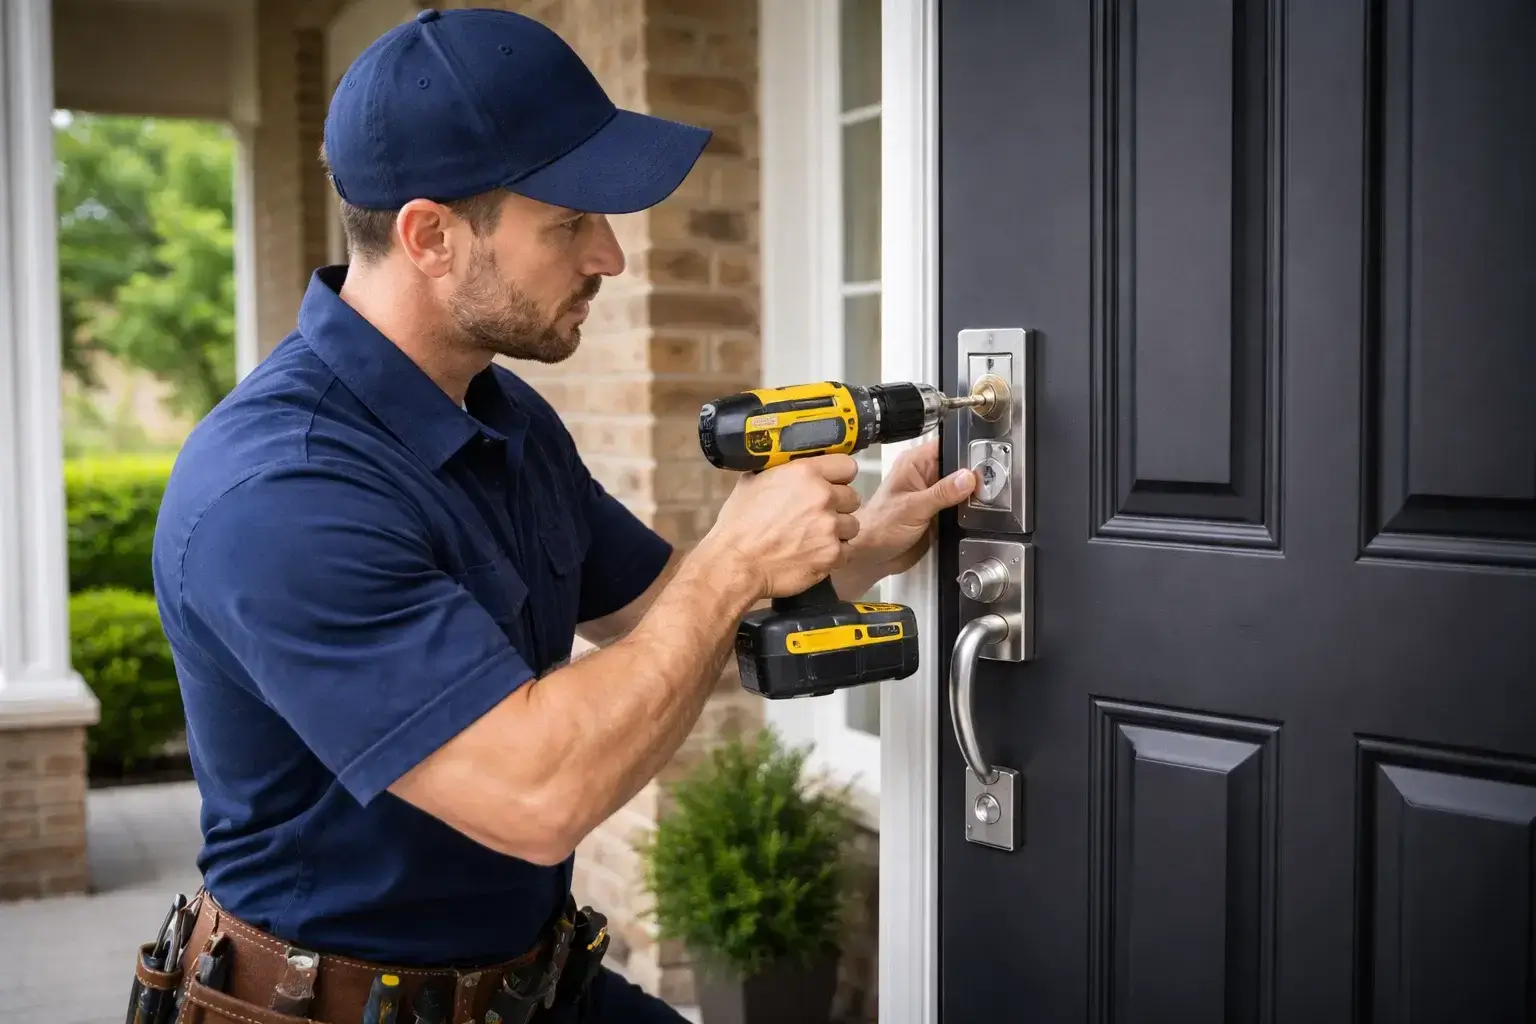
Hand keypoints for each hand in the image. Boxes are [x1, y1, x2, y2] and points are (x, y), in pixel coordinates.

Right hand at [704, 454, 862, 599]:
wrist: (736, 564)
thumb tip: (784, 465)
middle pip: (852, 497)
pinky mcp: (832, 554)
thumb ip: (777, 471)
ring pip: (852, 525)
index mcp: (804, 473)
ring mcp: (830, 527)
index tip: (834, 484)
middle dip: (838, 506)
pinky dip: (834, 555)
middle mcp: (822, 497)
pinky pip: (847, 551)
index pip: (847, 466)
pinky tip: (815, 554)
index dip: (840, 477)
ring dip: (838, 531)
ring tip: (815, 537)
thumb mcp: (752, 483)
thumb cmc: (739, 526)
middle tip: (819, 515)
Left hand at [842, 440, 974, 585]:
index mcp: (915, 464)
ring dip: (973, 493)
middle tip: (990, 484)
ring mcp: (934, 493)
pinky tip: (978, 512)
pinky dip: (969, 508)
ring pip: (963, 485)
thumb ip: (942, 493)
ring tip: (987, 500)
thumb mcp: (913, 508)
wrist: (873, 555)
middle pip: (959, 465)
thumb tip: (968, 477)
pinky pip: (961, 504)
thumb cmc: (880, 527)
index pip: (946, 444)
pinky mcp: (940, 510)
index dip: (966, 449)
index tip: (984, 460)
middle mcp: (926, 475)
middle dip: (975, 473)